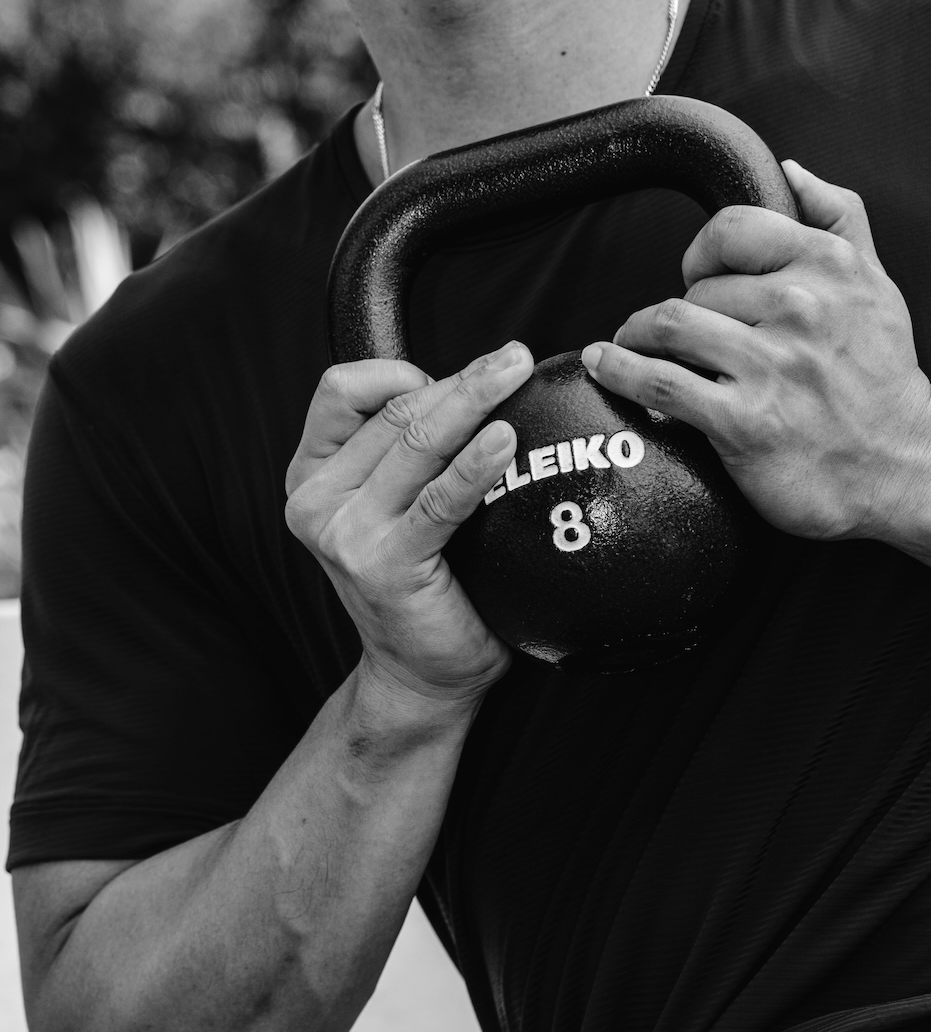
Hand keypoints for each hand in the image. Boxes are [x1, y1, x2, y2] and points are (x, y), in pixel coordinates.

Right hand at [285, 343, 533, 702]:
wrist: (422, 674)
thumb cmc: (426, 584)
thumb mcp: (398, 507)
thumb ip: (408, 454)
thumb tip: (475, 384)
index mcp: (313, 476)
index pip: (342, 391)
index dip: (401, 371)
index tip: (459, 376)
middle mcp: (317, 501)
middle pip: (393, 412)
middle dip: (462, 378)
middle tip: (516, 357)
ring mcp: (345, 534)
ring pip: (415, 442)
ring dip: (473, 399)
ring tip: (517, 373)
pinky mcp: (385, 564)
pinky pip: (440, 500)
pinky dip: (475, 464)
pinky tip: (506, 441)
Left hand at [581, 160, 930, 541]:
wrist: (902, 467)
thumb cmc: (886, 382)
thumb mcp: (879, 287)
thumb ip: (841, 219)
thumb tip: (793, 171)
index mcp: (829, 266)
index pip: (733, 228)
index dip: (703, 251)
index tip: (698, 273)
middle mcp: (801, 309)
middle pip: (698, 285)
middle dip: (680, 308)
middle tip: (679, 334)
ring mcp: (770, 366)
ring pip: (670, 325)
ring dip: (636, 334)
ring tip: (628, 343)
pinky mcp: (743, 422)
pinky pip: (658, 382)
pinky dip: (620, 371)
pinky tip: (604, 365)